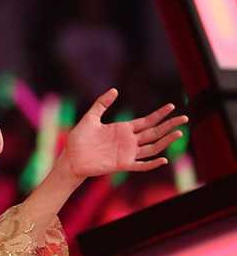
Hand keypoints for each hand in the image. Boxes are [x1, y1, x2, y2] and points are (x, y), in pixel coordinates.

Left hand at [62, 89, 187, 177]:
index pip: (147, 121)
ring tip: (179, 132)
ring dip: (166, 141)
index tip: (172, 106)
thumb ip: (102, 104)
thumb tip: (115, 90)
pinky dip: (152, 163)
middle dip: (169, 125)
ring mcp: (127, 153)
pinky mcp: (122, 165)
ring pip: (152, 147)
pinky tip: (163, 158)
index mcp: (123, 129)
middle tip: (185, 117)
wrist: (71, 157)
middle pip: (154, 132)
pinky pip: (141, 165)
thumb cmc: (79, 139)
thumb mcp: (90, 117)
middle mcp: (128, 141)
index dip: (159, 114)